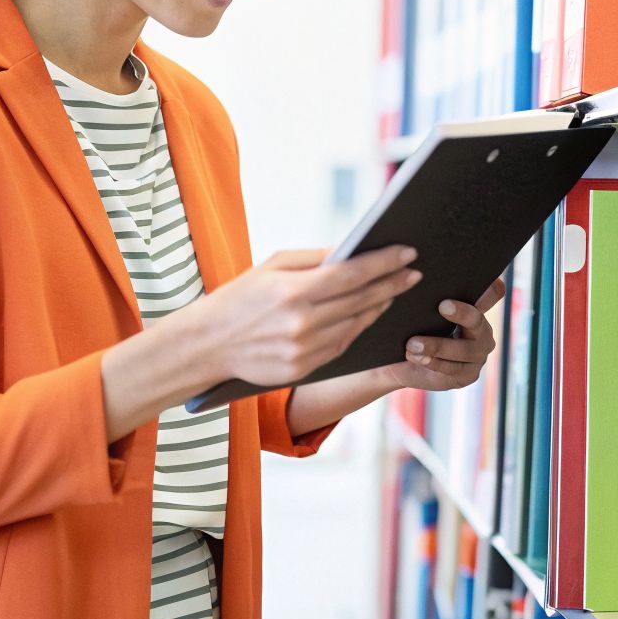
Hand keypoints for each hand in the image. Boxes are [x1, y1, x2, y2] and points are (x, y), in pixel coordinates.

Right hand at [189, 245, 422, 387]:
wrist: (205, 346)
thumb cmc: (239, 297)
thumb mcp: (271, 267)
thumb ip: (314, 259)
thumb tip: (353, 249)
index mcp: (292, 292)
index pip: (352, 274)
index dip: (384, 262)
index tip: (408, 253)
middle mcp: (301, 324)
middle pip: (361, 300)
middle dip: (392, 283)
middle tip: (413, 271)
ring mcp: (303, 350)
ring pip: (357, 324)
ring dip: (380, 305)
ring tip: (395, 289)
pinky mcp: (303, 369)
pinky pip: (343, 344)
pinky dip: (360, 326)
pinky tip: (371, 312)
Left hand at [376, 278, 503, 391]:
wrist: (403, 362)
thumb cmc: (416, 328)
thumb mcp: (424, 311)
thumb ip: (433, 297)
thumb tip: (419, 273)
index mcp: (477, 308)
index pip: (493, 294)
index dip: (491, 288)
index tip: (488, 280)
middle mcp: (483, 330)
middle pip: (478, 319)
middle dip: (461, 313)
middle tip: (442, 306)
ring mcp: (478, 354)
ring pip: (463, 349)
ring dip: (437, 345)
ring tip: (412, 343)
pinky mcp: (469, 374)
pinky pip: (452, 368)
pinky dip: (432, 361)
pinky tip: (414, 356)